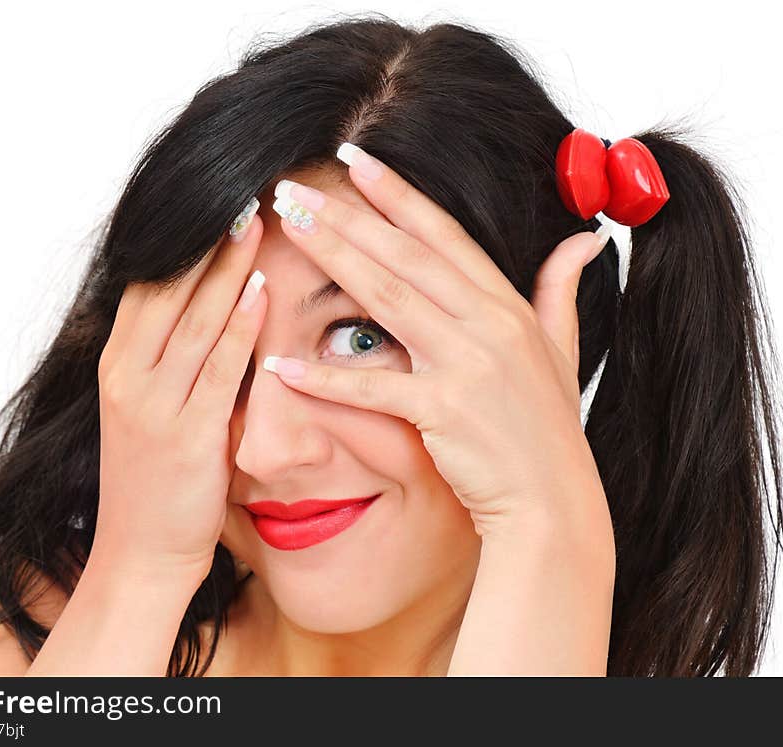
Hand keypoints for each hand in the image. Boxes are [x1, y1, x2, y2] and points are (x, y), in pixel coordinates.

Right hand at [92, 213, 266, 580]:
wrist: (141, 551)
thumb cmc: (156, 478)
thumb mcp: (151, 409)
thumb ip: (172, 361)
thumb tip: (210, 310)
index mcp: (118, 363)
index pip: (149, 285)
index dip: (183, 241)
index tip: (216, 202)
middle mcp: (127, 375)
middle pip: (168, 290)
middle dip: (206, 240)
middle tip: (242, 192)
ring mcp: (152, 404)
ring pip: (193, 320)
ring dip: (226, 268)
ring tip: (255, 221)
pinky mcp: (184, 435)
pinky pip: (216, 369)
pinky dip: (239, 326)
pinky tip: (260, 289)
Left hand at [266, 148, 612, 535]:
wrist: (552, 500)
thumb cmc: (546, 428)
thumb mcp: (563, 349)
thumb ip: (561, 289)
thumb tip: (585, 238)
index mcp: (506, 306)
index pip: (444, 235)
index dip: (398, 194)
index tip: (357, 159)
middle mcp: (487, 324)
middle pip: (406, 256)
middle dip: (348, 217)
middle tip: (295, 190)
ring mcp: (466, 365)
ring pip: (388, 298)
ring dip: (333, 259)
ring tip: (289, 230)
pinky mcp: (443, 411)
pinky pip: (373, 387)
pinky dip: (325, 378)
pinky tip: (282, 364)